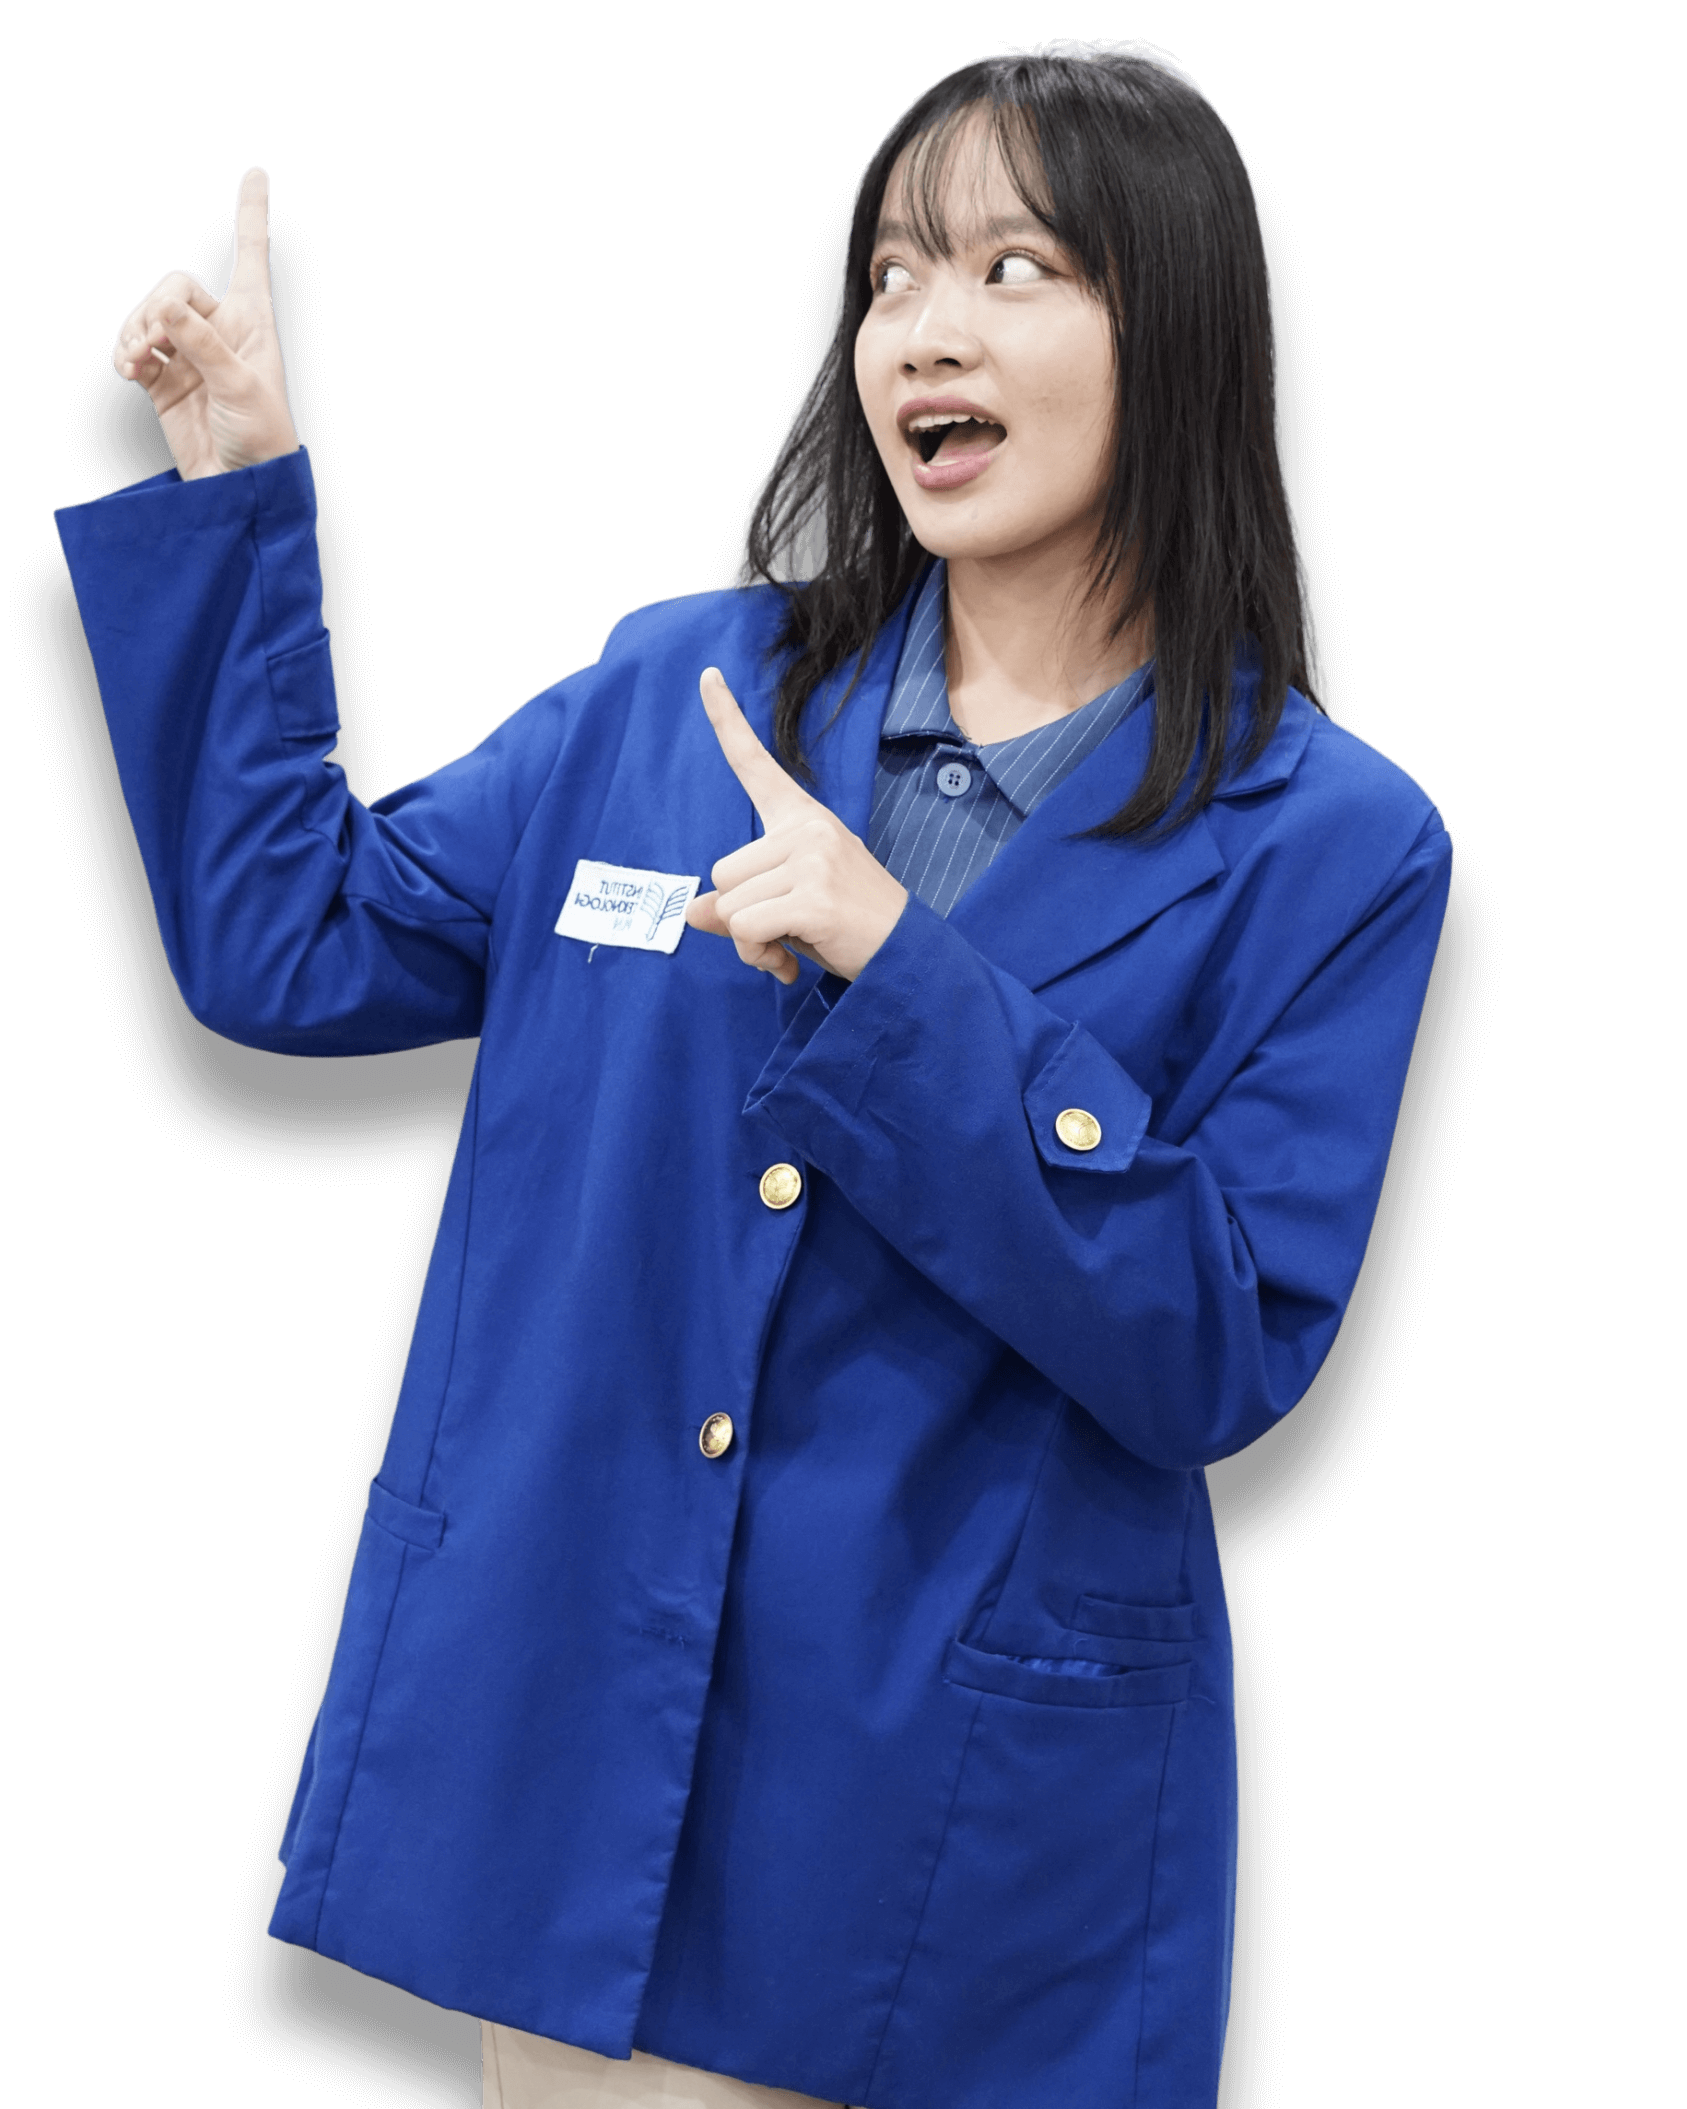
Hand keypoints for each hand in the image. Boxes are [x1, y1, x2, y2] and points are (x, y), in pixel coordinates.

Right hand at [111, 168, 300, 481]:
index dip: (250, 213)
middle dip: (158, 305)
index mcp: (253, 320)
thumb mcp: (241, 385)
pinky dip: (124, 351)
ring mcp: (187, 351)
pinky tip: (128, 368)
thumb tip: (163, 306)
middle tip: (156, 340)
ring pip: (147, 314)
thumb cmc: (262, 436)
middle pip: (175, 284)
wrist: (242, 487)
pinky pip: (132, 346)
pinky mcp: (162, 377)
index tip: (256, 173)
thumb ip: (203, 343)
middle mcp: (220, 328)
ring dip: (134, 329)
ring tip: (137, 360)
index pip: (251, 254)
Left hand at [685, 668, 907, 985]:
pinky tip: (789, 962)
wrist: (907, 953)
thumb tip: (692, 911)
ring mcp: (812, 860)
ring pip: (729, 905)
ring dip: (749, 940)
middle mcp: (807, 828)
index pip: (756, 765)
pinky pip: (746, 928)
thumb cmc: (846, 926)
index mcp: (802, 819)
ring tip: (791, 943)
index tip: (707, 676)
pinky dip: (759, 955)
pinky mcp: (812, 898)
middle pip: (722, 872)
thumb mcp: (787, 905)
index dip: (726, 721)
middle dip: (742, 914)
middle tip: (785, 929)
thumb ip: (740, 903)